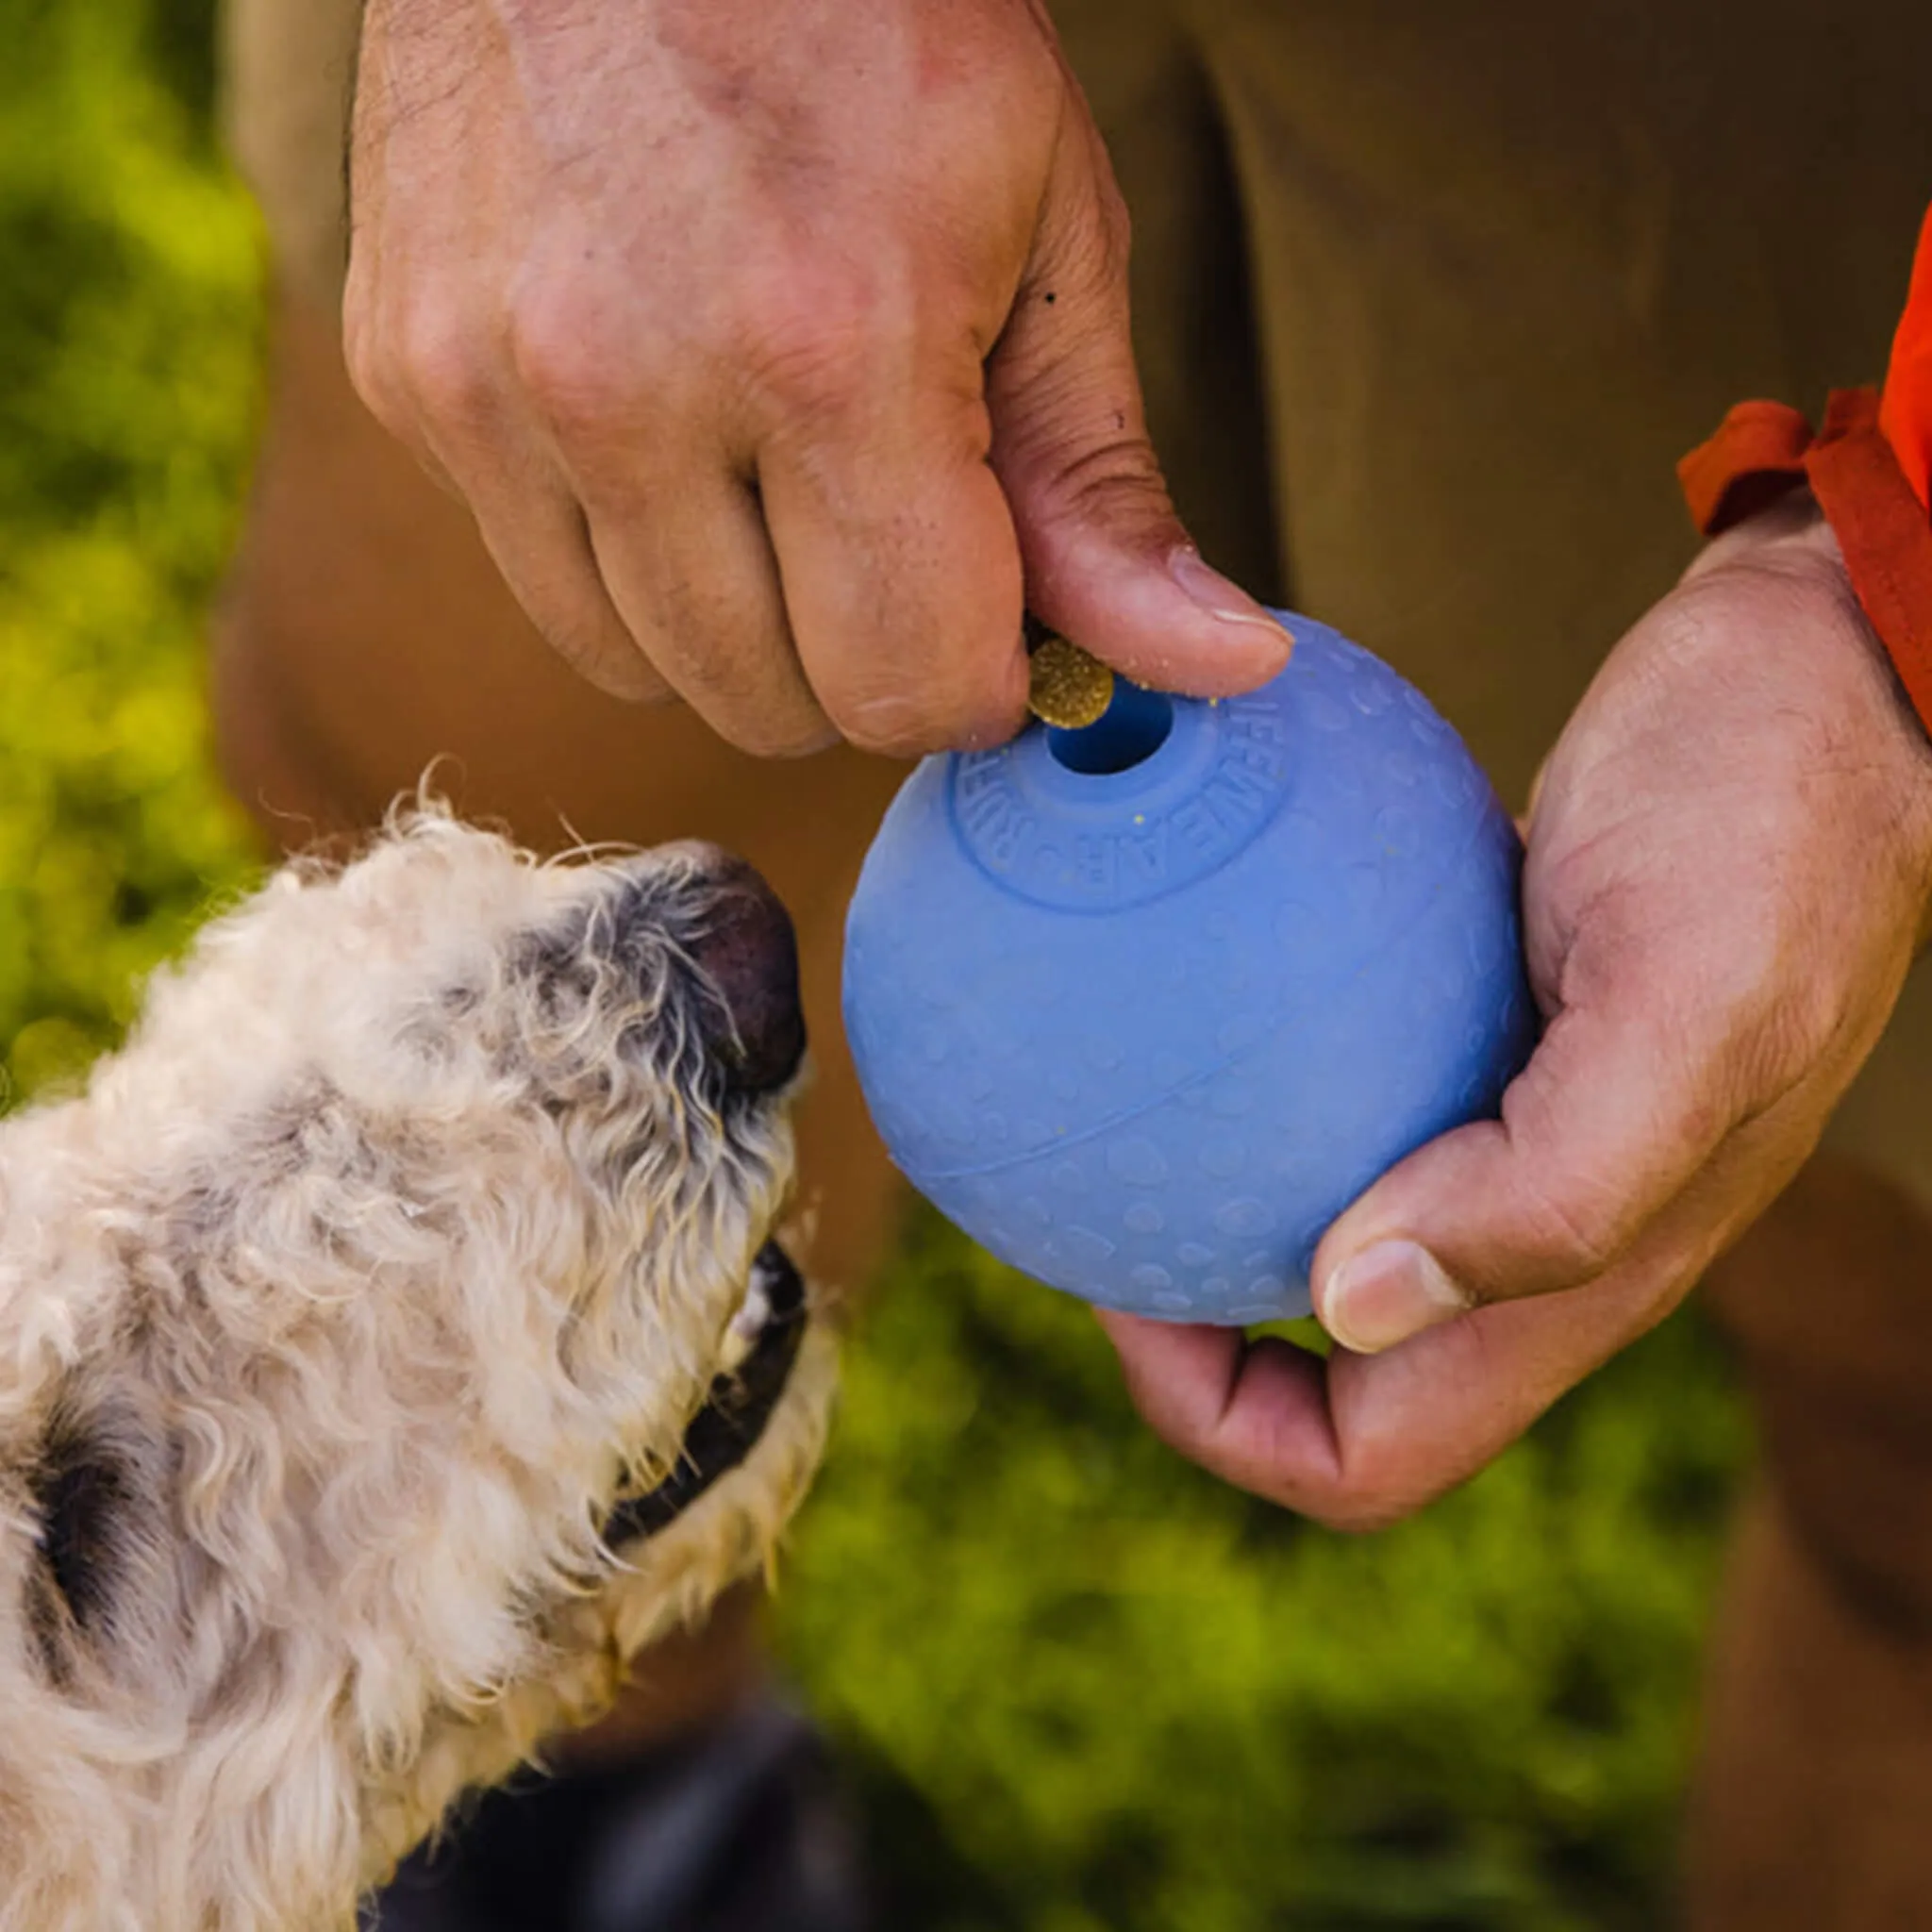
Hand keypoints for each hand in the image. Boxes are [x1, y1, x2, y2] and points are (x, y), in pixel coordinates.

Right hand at [343, 0, 1287, 756]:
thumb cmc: (873, 14)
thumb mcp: (1045, 223)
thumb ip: (1103, 483)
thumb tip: (1217, 668)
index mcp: (828, 351)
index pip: (909, 688)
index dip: (978, 681)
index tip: (996, 617)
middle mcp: (629, 391)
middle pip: (775, 704)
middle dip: (863, 660)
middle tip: (897, 535)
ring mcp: (490, 388)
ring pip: (646, 672)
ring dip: (742, 629)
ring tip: (782, 478)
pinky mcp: (406, 378)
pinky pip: (543, 585)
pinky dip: (627, 559)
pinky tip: (670, 432)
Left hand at [1100, 496, 1931, 1528]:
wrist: (1826, 684)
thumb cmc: (1767, 822)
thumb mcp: (1684, 1000)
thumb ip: (1553, 1185)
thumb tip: (1352, 1305)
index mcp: (1584, 1275)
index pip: (1370, 1458)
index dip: (1225, 1420)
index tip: (1124, 1294)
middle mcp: (1541, 1230)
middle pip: (1330, 1377)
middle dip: (1192, 1337)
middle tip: (1091, 1205)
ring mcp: (1515, 1134)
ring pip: (1334, 1243)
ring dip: (1216, 1213)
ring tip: (1110, 1116)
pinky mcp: (1491, 1035)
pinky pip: (1349, 1104)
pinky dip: (1257, 1084)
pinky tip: (1185, 993)